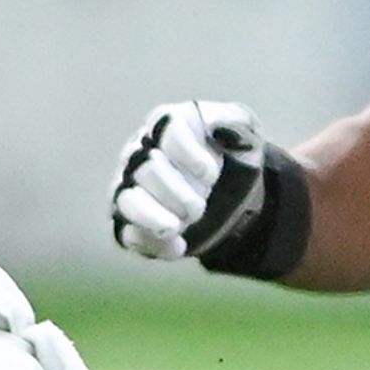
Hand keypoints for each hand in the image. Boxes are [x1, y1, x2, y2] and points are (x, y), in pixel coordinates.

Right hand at [110, 99, 298, 274]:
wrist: (230, 192)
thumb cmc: (230, 153)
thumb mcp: (243, 129)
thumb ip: (234, 122)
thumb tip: (216, 127)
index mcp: (166, 125)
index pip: (167, 130)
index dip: (187, 153)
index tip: (211, 175)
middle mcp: (139, 153)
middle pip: (146, 167)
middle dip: (175, 191)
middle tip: (199, 208)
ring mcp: (130, 188)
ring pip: (127, 200)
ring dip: (153, 216)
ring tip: (175, 228)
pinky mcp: (130, 221)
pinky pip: (128, 233)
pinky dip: (151, 243)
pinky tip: (177, 246)